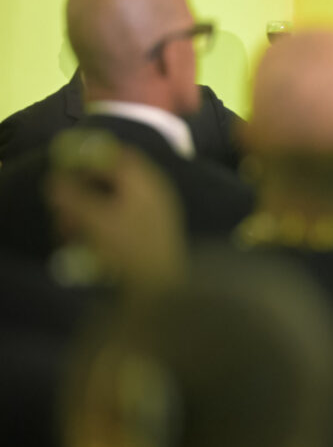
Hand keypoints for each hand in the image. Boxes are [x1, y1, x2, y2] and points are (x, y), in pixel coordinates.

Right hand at [47, 129, 186, 287]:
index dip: (90, 158)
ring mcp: (155, 213)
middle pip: (113, 179)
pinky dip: (101, 227)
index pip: (118, 155)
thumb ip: (74, 197)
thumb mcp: (96, 221)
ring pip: (114, 202)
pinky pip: (121, 221)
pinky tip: (86, 244)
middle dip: (82, 192)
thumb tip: (57, 181)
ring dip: (87, 212)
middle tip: (62, 210)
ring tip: (68, 232)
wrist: (161, 290)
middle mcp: (155, 192)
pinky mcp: (152, 234)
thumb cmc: (130, 250)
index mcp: (146, 182)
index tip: (66, 171)